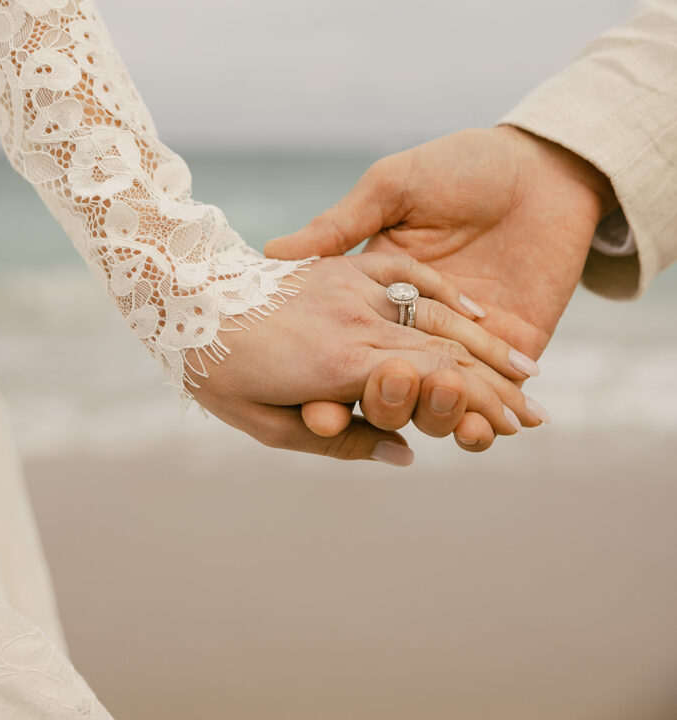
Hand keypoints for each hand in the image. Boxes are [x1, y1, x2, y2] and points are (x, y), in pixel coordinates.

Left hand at [189, 252, 541, 462]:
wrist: (184, 295)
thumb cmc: (218, 370)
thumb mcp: (267, 424)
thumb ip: (340, 439)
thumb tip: (403, 454)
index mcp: (343, 364)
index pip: (433, 384)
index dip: (480, 405)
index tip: (515, 426)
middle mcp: (359, 322)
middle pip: (448, 352)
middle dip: (498, 383)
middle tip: (538, 408)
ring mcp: (355, 288)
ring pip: (438, 315)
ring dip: (487, 343)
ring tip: (527, 367)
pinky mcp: (344, 267)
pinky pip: (408, 275)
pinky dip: (446, 295)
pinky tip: (476, 314)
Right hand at [266, 126, 615, 449]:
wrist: (543, 168)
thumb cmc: (462, 164)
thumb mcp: (392, 185)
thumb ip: (342, 222)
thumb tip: (274, 251)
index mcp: (377, 294)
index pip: (342, 351)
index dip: (324, 388)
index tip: (313, 413)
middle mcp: (414, 327)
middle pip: (388, 389)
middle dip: (380, 406)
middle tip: (377, 402)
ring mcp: (463, 345)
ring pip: (437, 406)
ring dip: (433, 416)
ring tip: (440, 397)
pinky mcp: (511, 353)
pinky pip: (490, 407)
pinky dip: (483, 428)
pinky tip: (480, 432)